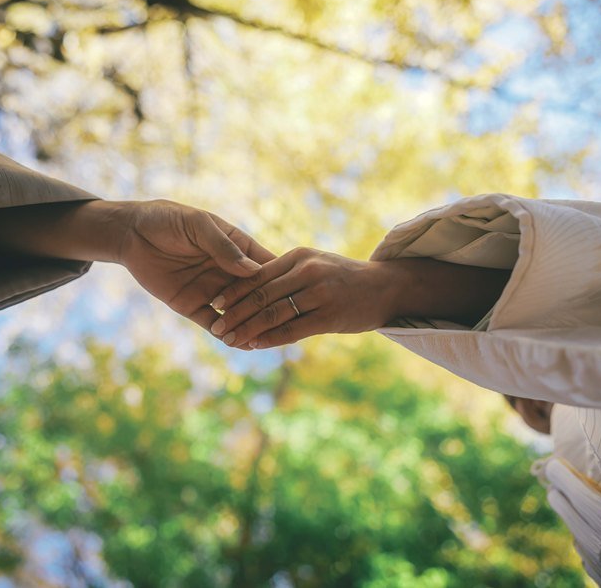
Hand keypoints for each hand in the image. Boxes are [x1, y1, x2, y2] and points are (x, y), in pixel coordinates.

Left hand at [105, 200, 275, 328]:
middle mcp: (228, 271)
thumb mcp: (198, 225)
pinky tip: (237, 344)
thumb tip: (254, 270)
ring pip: (238, 313)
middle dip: (269, 310)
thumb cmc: (167, 219)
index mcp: (236, 247)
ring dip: (250, 326)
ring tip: (264, 340)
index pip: (265, 266)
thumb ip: (224, 247)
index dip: (280, 279)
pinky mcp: (193, 305)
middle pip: (256, 294)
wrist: (131, 233)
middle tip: (286, 325)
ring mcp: (212, 290)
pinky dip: (225, 334)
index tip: (298, 292)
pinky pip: (213, 324)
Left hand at [207, 248, 401, 348]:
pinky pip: (292, 330)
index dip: (233, 291)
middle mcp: (307, 271)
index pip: (257, 275)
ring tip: (230, 340)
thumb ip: (285, 274)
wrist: (385, 287)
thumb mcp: (314, 264)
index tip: (214, 304)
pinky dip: (270, 338)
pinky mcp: (329, 315)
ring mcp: (319, 293)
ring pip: (273, 313)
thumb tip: (249, 290)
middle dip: (235, 313)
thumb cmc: (343, 277)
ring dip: (248, 329)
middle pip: (261, 294)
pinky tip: (254, 345)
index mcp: (298, 256)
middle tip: (216, 327)